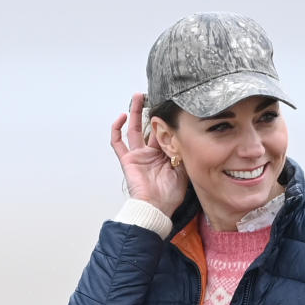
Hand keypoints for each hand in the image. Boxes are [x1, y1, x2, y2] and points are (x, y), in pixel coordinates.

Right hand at [110, 92, 187, 215]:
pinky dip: (117, 129)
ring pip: (134, 129)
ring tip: (138, 96)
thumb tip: (187, 138)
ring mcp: (138, 155)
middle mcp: (150, 154)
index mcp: (164, 156)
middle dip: (150, 111)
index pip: (165, 134)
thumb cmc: (170, 195)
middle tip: (153, 96)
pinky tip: (122, 117)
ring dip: (135, 112)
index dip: (167, 122)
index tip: (172, 108)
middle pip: (149, 127)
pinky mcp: (127, 160)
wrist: (156, 207)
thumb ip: (183, 154)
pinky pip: (117, 142)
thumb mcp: (184, 172)